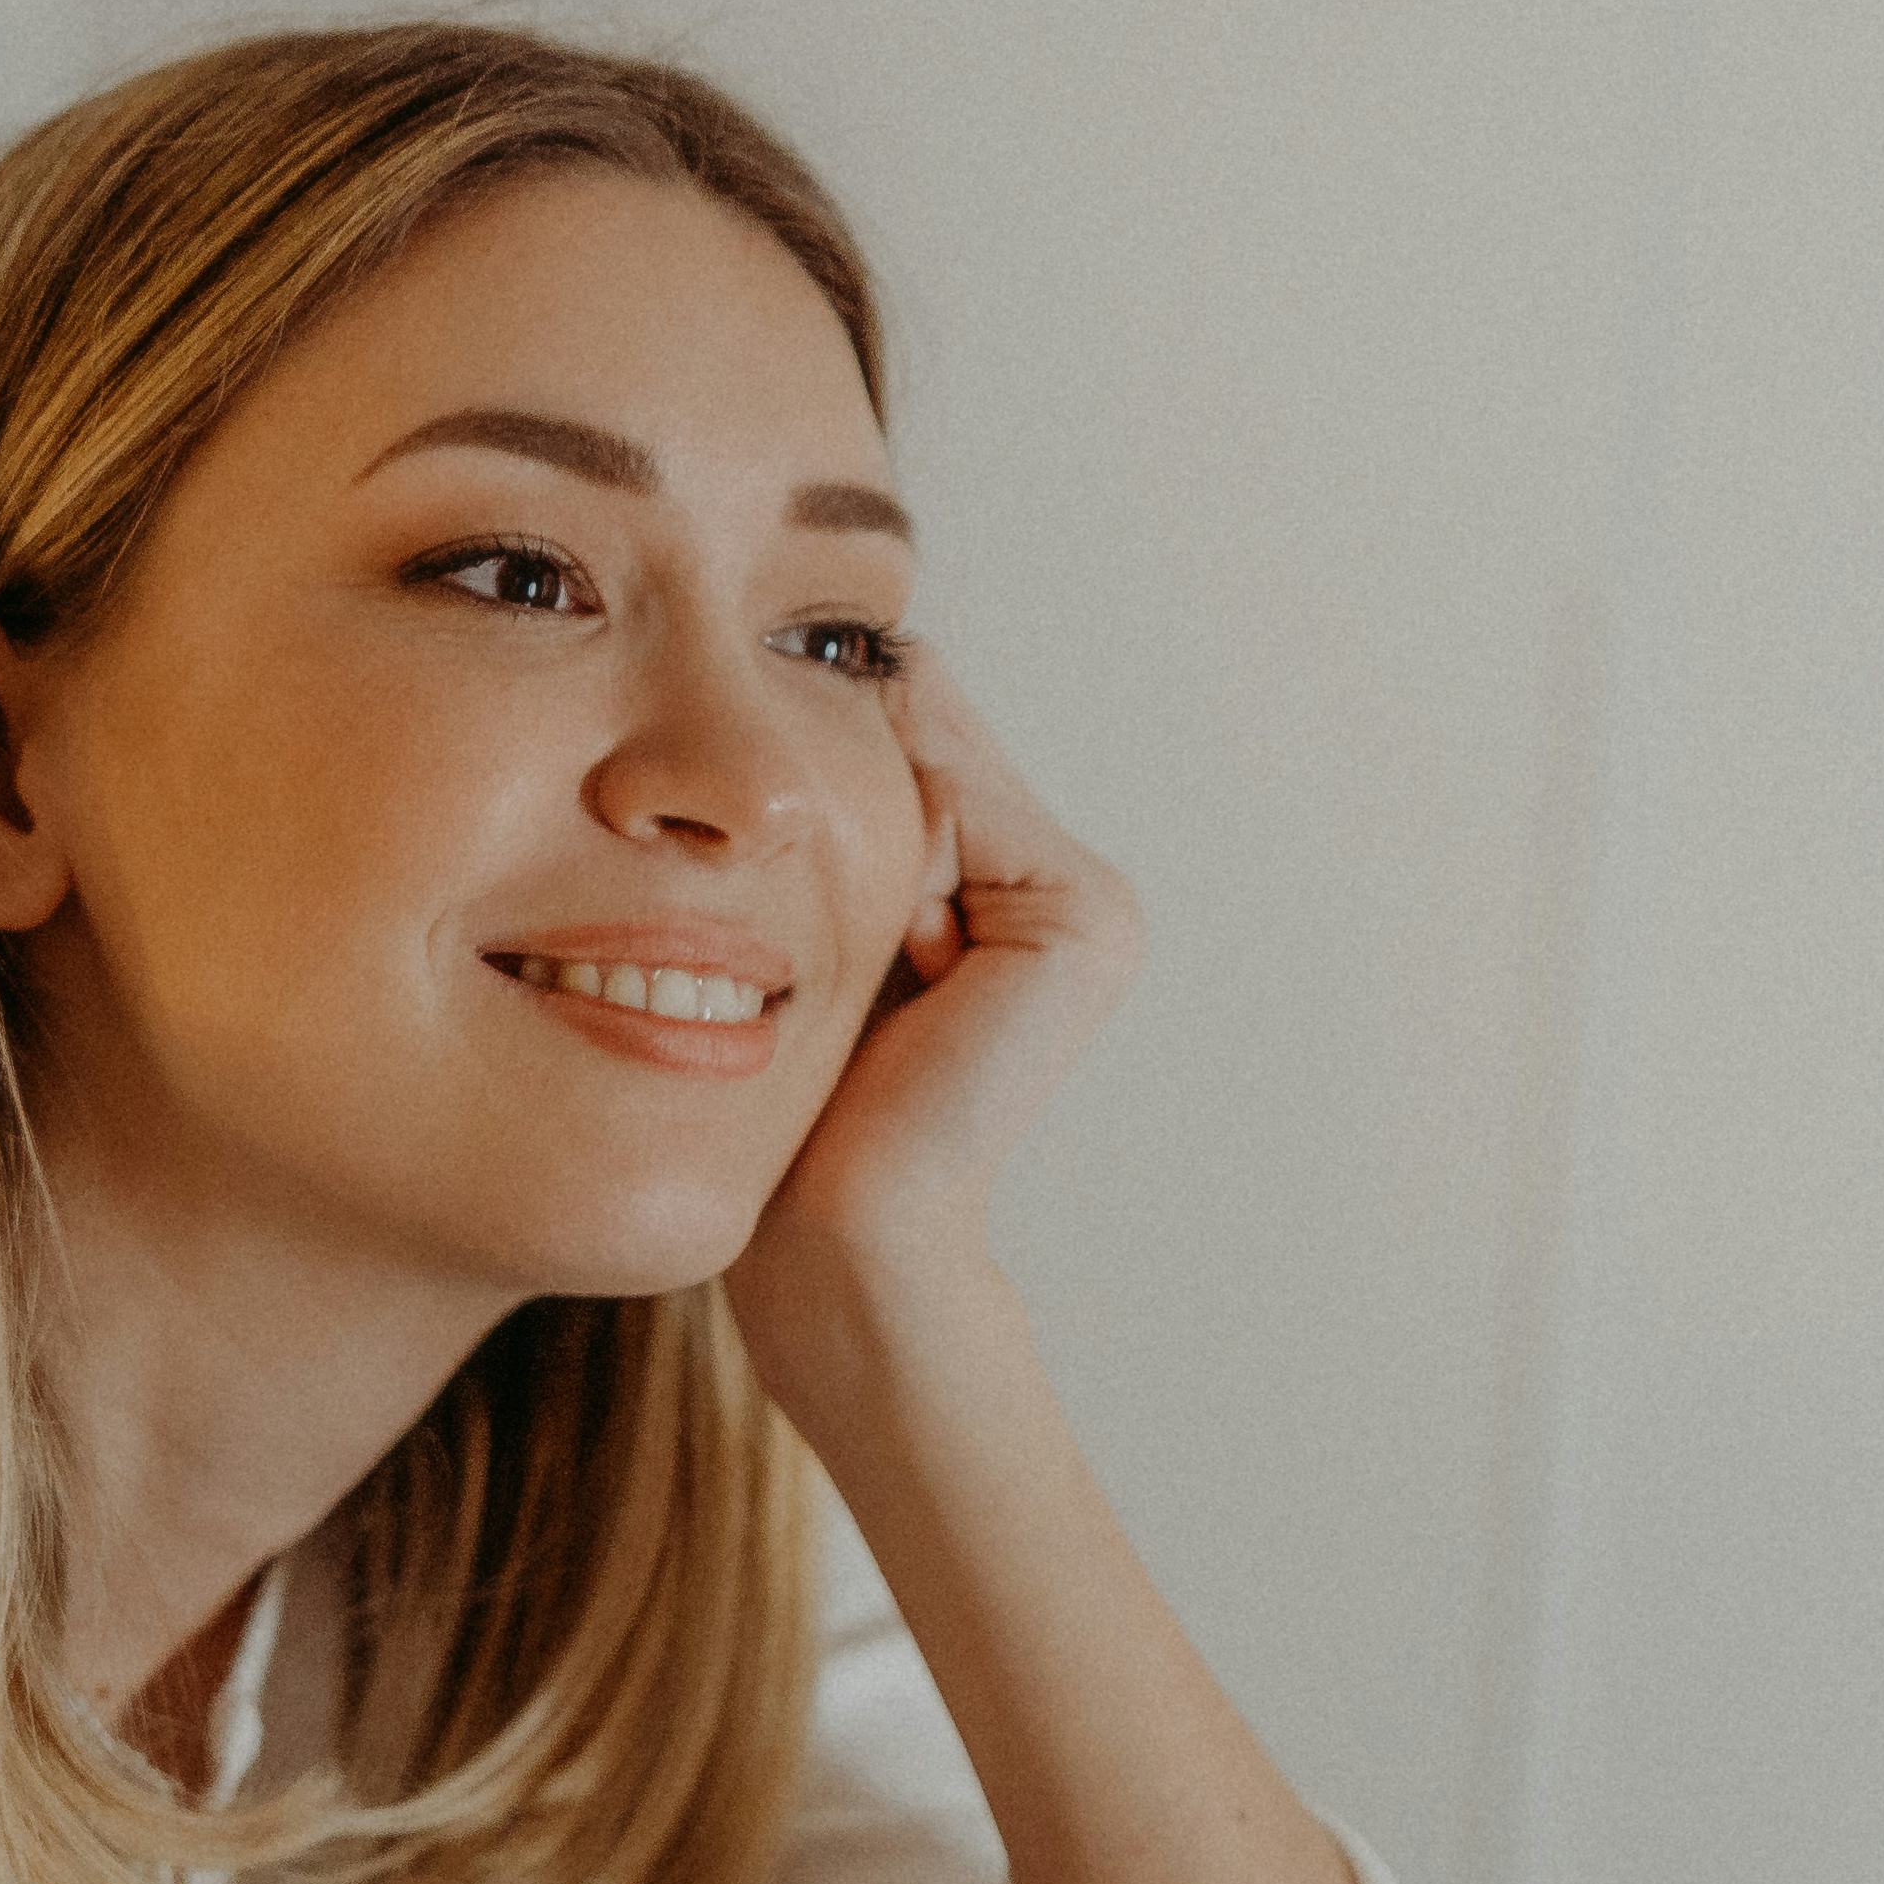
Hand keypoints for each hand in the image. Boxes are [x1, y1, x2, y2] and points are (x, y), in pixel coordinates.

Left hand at [724, 643, 1138, 1342]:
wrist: (840, 1228)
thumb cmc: (800, 1100)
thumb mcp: (818, 923)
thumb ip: (860, 806)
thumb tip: (864, 656)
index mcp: (1015, 890)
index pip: (914, 744)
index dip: (828, 773)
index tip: (792, 881)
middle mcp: (1069, 887)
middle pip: (927, 742)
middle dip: (850, 799)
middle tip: (835, 935)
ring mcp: (1092, 902)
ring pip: (933, 768)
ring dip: (863, 839)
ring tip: (874, 965)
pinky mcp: (1090, 917)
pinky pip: (957, 806)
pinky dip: (897, 865)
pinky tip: (905, 960)